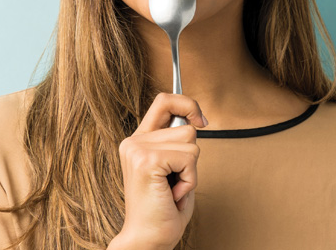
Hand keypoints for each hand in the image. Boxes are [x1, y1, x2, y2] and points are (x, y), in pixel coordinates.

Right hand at [115, 93, 209, 249]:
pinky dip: (189, 179)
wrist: (147, 239)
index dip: (187, 103)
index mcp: (138, 141)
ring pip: (191, 143)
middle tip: (175, 181)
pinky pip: (189, 158)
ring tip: (173, 188)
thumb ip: (179, 143)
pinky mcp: (147, 161)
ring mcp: (138, 149)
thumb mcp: (174, 168)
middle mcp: (134, 141)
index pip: (164, 100)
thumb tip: (196, 120)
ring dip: (191, 171)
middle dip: (192, 157)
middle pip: (186, 126)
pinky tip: (172, 193)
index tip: (202, 120)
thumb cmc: (165, 210)